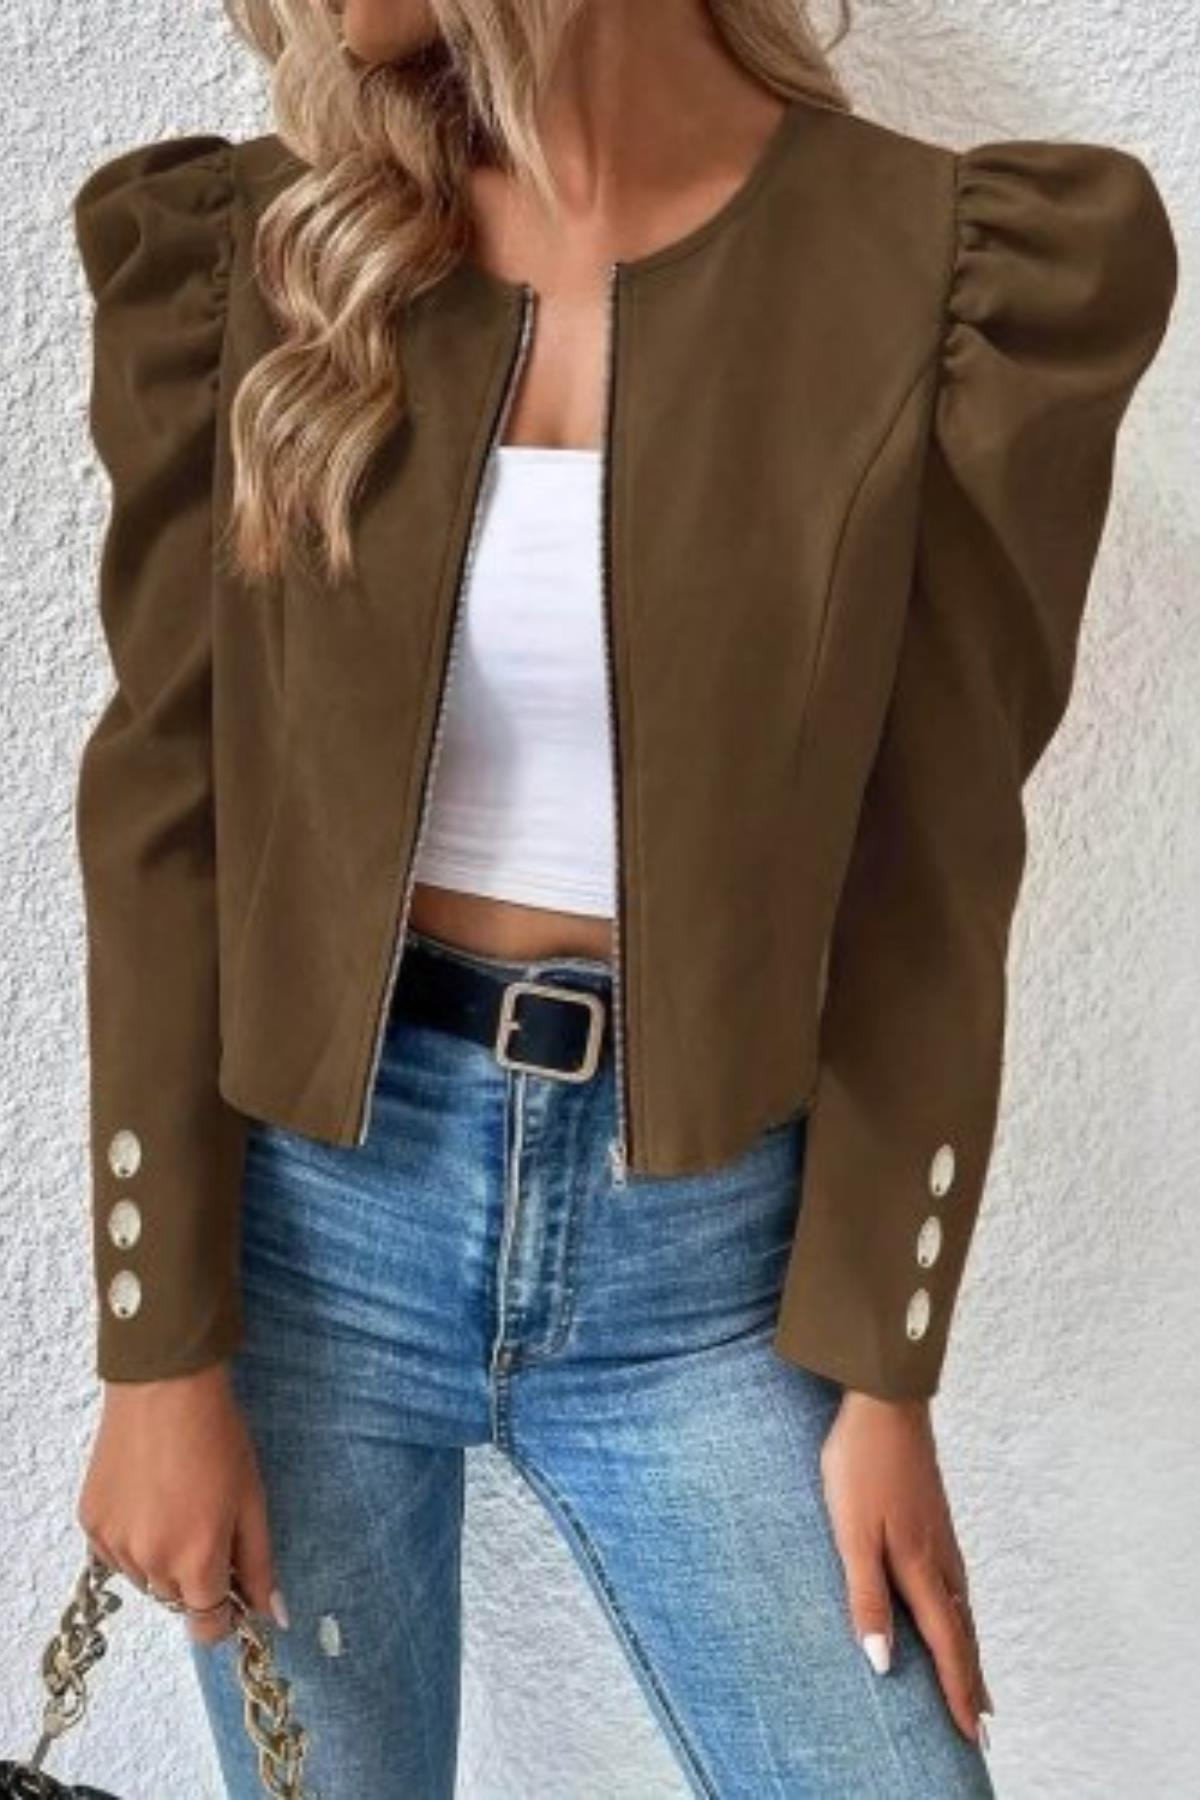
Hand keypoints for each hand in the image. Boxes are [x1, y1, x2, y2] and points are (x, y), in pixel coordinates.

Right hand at [77, 1362, 285, 1645]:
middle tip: (208, 1527)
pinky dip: (133, 1542)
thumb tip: (272, 1614)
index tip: (232, 1591)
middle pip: (177, 1601)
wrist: (164, 1389)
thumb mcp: (252, 1500)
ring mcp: (115, 1545)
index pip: (207, 1627)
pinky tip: (149, 1501)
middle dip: (196, 1579)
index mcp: (197, 1562)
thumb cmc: (218, 1439)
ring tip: (177, 1507)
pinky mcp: (91, 1524)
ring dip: (162, 1561)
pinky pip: (116, 1555)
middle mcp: (151, 1564)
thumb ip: (260, 1564)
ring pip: (145, 1580)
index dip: (224, 1615)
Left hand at [820, 1389, 993, 1745]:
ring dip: (969, 1645)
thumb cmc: (863, 1464)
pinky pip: (956, 1577)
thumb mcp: (852, 1533)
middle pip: (962, 1631)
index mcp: (920, 1567)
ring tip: (975, 1675)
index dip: (957, 1690)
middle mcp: (939, 1556)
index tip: (972, 1732)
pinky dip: (961, 1608)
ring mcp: (940, 1532)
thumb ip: (866, 1595)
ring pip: (962, 1604)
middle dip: (972, 1679)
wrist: (886, 1399)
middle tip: (985, 1721)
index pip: (945, 1644)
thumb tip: (882, 1662)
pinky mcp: (933, 1512)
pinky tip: (955, 1602)